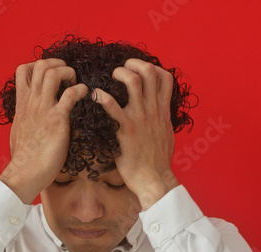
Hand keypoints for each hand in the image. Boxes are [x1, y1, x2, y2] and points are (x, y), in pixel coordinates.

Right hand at [0, 59, 88, 203]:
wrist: (24, 173)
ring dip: (69, 73)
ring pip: (53, 73)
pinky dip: (81, 90)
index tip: (52, 73)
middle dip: (58, 63)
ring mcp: (44, 109)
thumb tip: (29, 116)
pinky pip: (70, 94)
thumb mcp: (19, 130)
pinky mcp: (57, 120)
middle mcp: (32, 102)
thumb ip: (25, 117)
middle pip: (40, 65)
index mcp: (22, 104)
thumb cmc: (24, 157)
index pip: (22, 70)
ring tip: (76, 84)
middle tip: (68, 75)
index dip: (39, 65)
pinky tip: (85, 95)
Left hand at [92, 59, 179, 209]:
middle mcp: (153, 110)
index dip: (152, 67)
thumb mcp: (166, 133)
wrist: (154, 179)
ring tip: (110, 77)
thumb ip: (162, 118)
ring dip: (120, 73)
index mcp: (163, 110)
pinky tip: (95, 95)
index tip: (139, 70)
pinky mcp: (126, 129)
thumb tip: (159, 111)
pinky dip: (102, 96)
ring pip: (133, 81)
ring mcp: (140, 118)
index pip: (165, 77)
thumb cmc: (158, 160)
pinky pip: (112, 106)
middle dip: (134, 63)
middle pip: (149, 72)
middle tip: (122, 68)